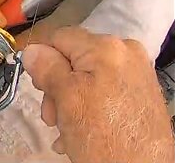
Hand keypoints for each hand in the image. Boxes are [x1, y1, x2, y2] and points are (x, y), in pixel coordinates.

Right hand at [24, 27, 174, 162]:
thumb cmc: (105, 137)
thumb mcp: (66, 99)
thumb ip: (47, 68)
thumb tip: (32, 50)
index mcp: (106, 47)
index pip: (59, 37)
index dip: (43, 60)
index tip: (38, 87)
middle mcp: (126, 53)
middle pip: (75, 59)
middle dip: (57, 86)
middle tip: (52, 116)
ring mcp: (137, 73)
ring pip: (88, 77)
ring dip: (71, 100)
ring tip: (66, 129)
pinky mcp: (142, 93)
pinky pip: (106, 90)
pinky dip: (90, 105)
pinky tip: (81, 129)